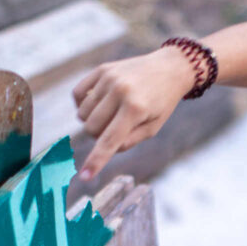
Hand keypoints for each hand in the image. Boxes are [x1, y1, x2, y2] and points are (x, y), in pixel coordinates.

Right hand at [72, 47, 193, 179]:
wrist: (169, 68)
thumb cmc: (162, 103)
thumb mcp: (153, 128)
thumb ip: (129, 141)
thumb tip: (105, 148)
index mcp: (135, 109)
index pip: (110, 141)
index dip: (96, 161)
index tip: (85, 177)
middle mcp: (120, 91)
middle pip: (90, 128)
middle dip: (97, 136)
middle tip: (114, 129)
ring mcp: (109, 78)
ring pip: (82, 113)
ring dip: (90, 120)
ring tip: (109, 114)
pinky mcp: (102, 69)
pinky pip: (77, 94)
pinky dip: (82, 104)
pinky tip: (98, 103)